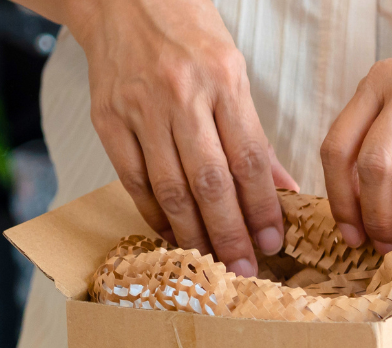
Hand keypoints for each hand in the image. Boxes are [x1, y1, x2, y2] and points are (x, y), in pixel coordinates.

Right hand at [65, 0, 297, 275]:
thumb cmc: (186, 33)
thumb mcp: (232, 71)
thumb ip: (254, 135)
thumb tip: (283, 191)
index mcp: (222, 79)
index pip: (249, 159)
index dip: (262, 208)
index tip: (273, 243)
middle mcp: (181, 95)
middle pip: (210, 182)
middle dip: (230, 234)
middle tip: (244, 269)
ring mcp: (140, 109)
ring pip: (171, 189)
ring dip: (194, 234)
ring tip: (212, 263)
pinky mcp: (108, 121)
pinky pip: (135, 182)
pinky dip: (155, 216)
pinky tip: (173, 236)